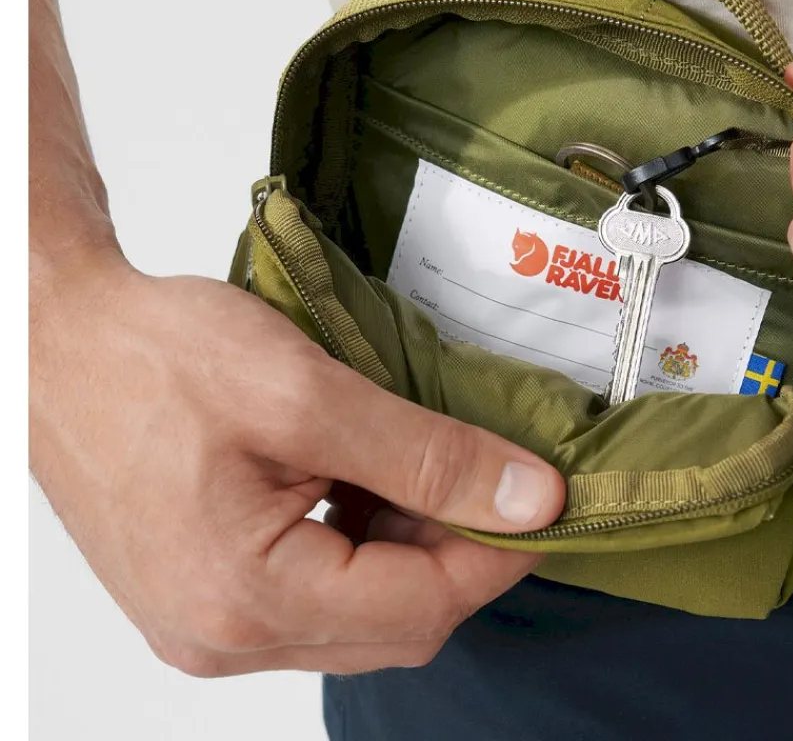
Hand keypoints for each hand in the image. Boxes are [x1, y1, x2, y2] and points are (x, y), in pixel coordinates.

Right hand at [30, 255, 564, 675]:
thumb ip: (427, 454)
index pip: (424, 606)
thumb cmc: (156, 357)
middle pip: (397, 625)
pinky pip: (316, 600)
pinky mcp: (204, 600)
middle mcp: (224, 638)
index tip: (546, 497)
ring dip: (414, 549)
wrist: (56, 344)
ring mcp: (209, 626)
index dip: (500, 552)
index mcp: (248, 597)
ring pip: (362, 617)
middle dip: (461, 553)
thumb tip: (528, 497)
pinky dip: (364, 547)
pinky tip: (372, 482)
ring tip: (429, 467)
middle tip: (494, 475)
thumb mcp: (307, 393)